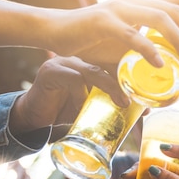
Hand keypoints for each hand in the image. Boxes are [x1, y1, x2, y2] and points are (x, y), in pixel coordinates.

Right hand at [9, 55, 128, 136]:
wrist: (34, 118)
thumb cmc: (64, 111)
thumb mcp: (91, 108)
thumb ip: (109, 106)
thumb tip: (139, 117)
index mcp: (90, 64)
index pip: (114, 66)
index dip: (130, 82)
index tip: (144, 102)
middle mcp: (79, 60)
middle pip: (107, 66)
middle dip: (124, 84)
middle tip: (133, 101)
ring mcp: (64, 63)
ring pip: (93, 71)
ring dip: (109, 87)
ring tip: (120, 103)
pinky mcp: (51, 71)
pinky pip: (73, 79)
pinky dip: (81, 94)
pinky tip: (82, 106)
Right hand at [46, 0, 178, 69]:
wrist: (55, 31)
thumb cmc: (89, 40)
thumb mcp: (122, 43)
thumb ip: (142, 50)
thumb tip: (164, 72)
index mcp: (139, 3)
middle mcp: (132, 1)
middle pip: (177, 9)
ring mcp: (119, 9)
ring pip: (161, 18)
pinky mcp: (103, 23)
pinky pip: (133, 35)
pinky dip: (150, 50)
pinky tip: (160, 64)